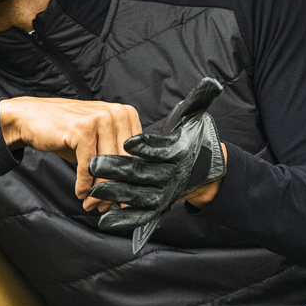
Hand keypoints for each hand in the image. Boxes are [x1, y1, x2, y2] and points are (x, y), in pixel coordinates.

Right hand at [0, 97, 141, 206]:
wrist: (31, 118)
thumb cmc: (67, 133)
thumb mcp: (97, 143)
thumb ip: (114, 162)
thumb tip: (125, 194)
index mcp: (126, 114)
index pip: (136, 155)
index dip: (130, 181)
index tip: (123, 200)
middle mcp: (117, 113)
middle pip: (123, 162)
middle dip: (114, 189)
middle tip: (105, 206)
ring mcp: (100, 118)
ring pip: (107, 166)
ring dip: (99, 190)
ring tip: (91, 203)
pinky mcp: (83, 129)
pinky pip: (88, 166)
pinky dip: (84, 183)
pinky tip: (81, 193)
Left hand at [90, 78, 225, 244]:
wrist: (205, 169)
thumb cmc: (195, 140)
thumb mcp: (197, 117)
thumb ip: (200, 100)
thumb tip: (212, 84)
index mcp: (180, 153)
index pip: (160, 149)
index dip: (145, 146)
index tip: (128, 142)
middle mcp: (172, 175)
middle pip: (142, 173)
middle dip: (117, 169)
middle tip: (94, 164)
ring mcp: (165, 193)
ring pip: (138, 195)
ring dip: (115, 194)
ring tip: (93, 190)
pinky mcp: (158, 207)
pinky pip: (140, 215)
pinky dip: (123, 220)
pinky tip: (105, 221)